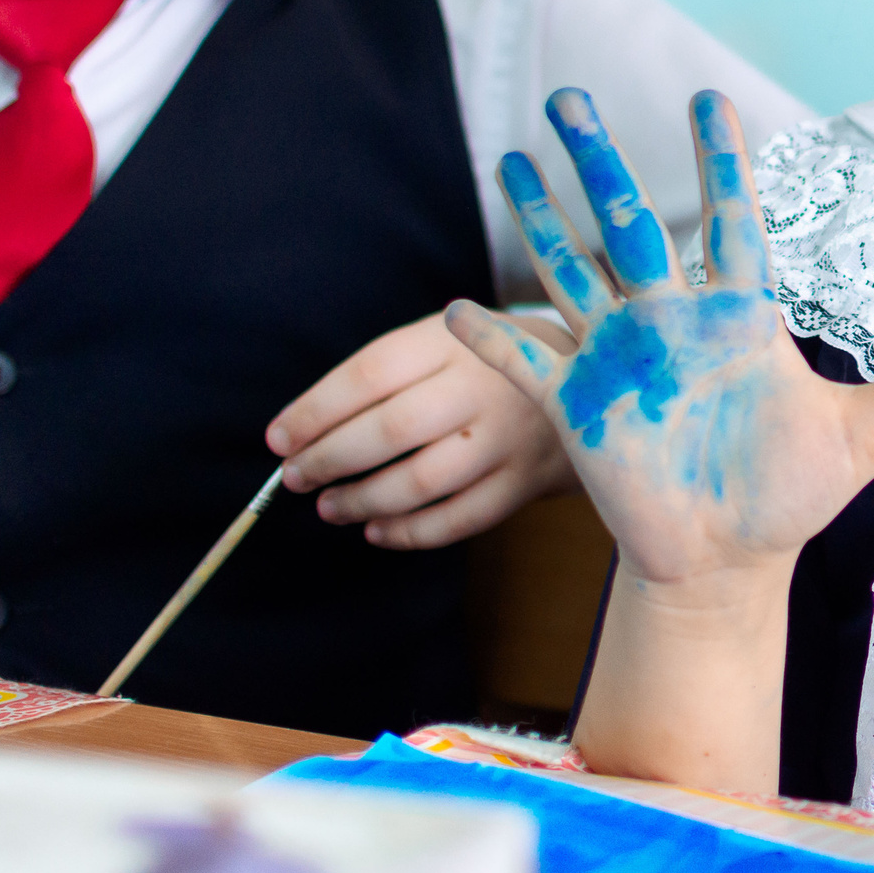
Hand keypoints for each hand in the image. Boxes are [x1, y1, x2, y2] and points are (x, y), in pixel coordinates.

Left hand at [267, 311, 581, 548]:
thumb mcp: (450, 339)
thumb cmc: (491, 362)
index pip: (370, 374)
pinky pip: (458, 519)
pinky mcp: (525, 482)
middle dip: (330, 460)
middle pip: (391, 430)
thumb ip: (384, 374)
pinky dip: (409, 532)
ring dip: (363, 501)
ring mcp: (508, 438)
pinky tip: (377, 531)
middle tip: (297, 477)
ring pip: (421, 482)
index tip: (279, 439)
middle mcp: (484, 387)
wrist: (594, 380)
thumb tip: (300, 431)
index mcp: (456, 341)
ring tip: (331, 506)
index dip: (315, 411)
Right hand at [446, 87, 873, 597]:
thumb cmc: (792, 494)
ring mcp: (620, 360)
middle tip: (571, 99)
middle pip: (630, 225)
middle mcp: (671, 322)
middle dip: (602, 163)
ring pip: (571, 272)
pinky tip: (452, 307)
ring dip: (538, 220)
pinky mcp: (581, 409)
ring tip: (511, 160)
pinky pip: (530, 364)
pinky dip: (493, 339)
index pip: (731, 223)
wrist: (730, 563)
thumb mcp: (865, 435)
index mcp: (737, 317)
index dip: (723, 164)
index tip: (715, 100)